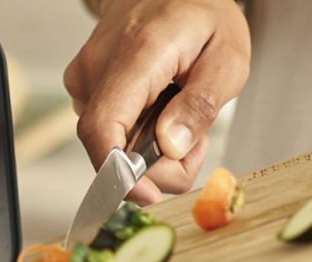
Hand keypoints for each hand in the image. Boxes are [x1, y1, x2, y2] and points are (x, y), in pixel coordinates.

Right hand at [66, 0, 249, 203]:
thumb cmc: (201, 16)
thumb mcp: (227, 57)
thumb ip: (201, 105)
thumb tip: (170, 146)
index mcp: (137, 56)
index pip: (103, 127)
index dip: (118, 174)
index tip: (147, 194)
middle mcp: (99, 67)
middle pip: (110, 148)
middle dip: (156, 167)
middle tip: (196, 147)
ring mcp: (86, 78)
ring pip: (111, 145)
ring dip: (150, 152)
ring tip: (182, 120)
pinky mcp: (84, 87)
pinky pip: (109, 131)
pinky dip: (138, 137)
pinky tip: (160, 113)